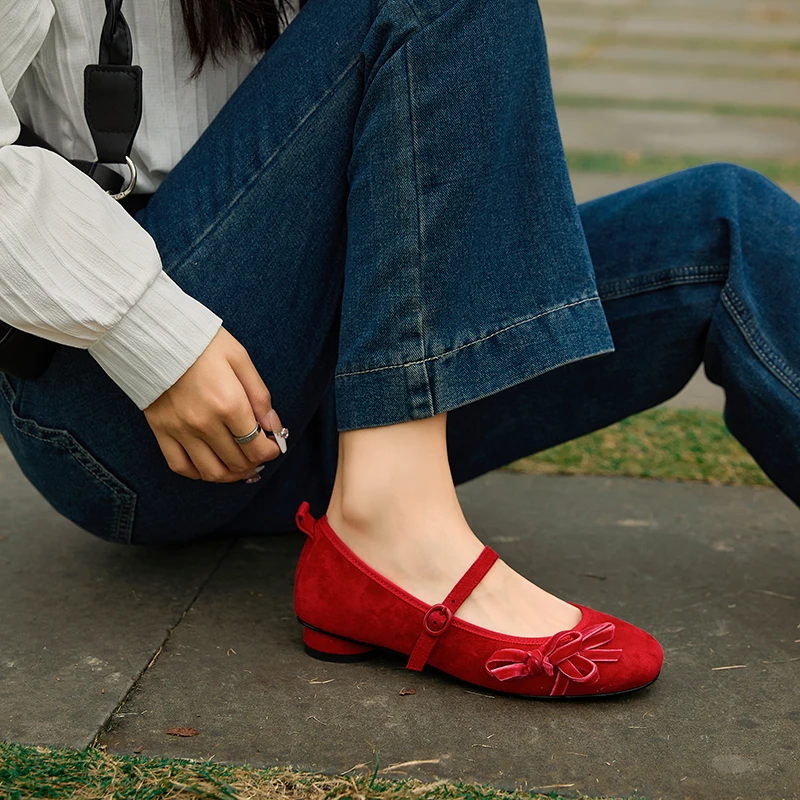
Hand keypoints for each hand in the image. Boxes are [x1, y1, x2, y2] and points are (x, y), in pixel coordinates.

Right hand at [143, 326, 284, 482]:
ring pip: (211, 472)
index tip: (274, 446)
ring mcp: (180, 430)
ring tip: (240, 466)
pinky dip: (199, 473)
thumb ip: (260, 396)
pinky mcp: (161, 431)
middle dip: (255, 462)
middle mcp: (204, 423)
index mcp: (229, 404)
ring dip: (231, 474)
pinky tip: (211, 465)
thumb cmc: (202, 342)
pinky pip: (180, 467)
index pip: (257, 446)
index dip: (271, 451)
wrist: (153, 333)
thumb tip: (274, 426)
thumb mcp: (240, 359)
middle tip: (260, 454)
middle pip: (237, 461)